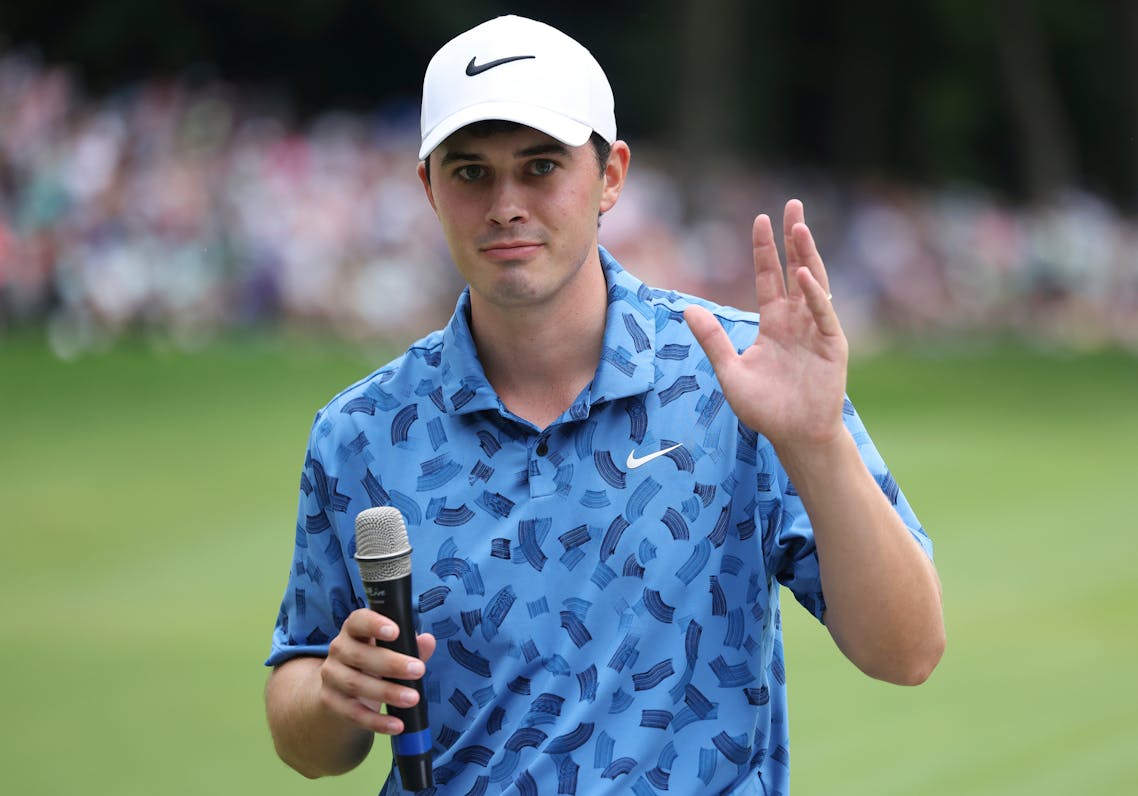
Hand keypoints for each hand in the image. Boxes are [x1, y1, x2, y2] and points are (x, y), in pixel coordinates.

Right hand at [319, 608, 436, 735]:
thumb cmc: (374, 660)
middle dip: (391, 663)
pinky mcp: (330, 701)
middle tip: (419, 670)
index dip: (374, 624)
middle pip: (359, 655)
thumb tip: (428, 641)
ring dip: (387, 692)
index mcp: (354, 630)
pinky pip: (352, 713)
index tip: (395, 631)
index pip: (358, 621)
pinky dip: (376, 721)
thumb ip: (410, 645)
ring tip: (413, 698)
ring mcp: (331, 676)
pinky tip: (397, 725)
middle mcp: (338, 649)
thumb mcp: (391, 650)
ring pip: (355, 684)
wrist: (342, 688)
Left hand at [684, 199, 848, 451]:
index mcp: (774, 323)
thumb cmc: (764, 408)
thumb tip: (687, 309)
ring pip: (814, 284)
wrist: (794, 435)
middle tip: (793, 205)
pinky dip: (815, 294)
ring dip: (807, 255)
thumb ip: (712, 340)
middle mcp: (797, 320)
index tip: (760, 219)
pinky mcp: (832, 345)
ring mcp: (817, 330)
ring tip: (800, 226)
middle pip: (795, 270)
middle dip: (794, 238)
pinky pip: (823, 314)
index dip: (765, 249)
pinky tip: (804, 275)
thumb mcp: (730, 371)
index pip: (769, 277)